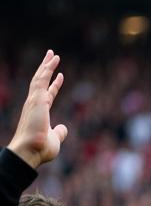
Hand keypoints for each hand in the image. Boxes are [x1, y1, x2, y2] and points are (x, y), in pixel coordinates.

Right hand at [7, 50, 67, 168]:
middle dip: (47, 68)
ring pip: (40, 78)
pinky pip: (41, 81)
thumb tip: (64, 128)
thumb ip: (59, 132)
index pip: (47, 94)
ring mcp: (34, 101)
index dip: (54, 85)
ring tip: (53, 55)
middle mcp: (35, 104)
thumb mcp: (54, 139)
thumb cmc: (40, 148)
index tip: (60, 76)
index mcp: (39, 112)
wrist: (31, 151)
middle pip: (41, 81)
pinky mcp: (37, 100)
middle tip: (52, 56)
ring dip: (47, 66)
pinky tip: (53, 63)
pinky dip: (47, 70)